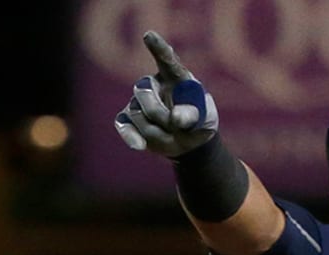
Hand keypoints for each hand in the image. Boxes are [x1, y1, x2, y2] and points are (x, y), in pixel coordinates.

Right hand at [114, 31, 219, 156]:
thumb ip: (193, 116)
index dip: (157, 48)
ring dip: (157, 131)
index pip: (166, 59)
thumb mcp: (204, 119)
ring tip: (174, 136)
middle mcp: (153, 84)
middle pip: (144, 91)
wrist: (189, 143)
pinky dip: (131, 136)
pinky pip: (124, 125)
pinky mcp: (129, 118)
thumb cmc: (199, 122)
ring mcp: (138, 101)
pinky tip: (140, 146)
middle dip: (160, 113)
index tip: (149, 36)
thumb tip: (176, 120)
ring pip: (138, 113)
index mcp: (175, 76)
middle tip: (178, 126)